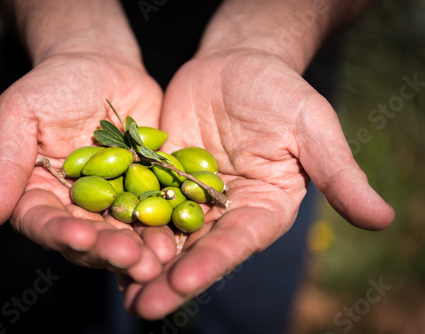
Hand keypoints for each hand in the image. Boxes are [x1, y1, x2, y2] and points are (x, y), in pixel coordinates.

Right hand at [0, 51, 167, 281]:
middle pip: (89, 237)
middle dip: (108, 249)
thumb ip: (5, 166)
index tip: (78, 235)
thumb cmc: (53, 84)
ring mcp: (114, 200)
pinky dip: (167, 224)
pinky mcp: (146, 189)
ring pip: (125, 232)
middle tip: (131, 258)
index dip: (59, 232)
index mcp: (40, 192)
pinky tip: (179, 235)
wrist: (101, 65)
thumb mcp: (19, 115)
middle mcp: (76, 205)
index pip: (44, 222)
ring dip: (141, 248)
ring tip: (159, 259)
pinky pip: (156, 210)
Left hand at [122, 49, 393, 318]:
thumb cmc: (280, 91)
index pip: (240, 241)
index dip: (214, 262)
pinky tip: (101, 243)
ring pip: (166, 234)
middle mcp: (227, 211)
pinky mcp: (162, 178)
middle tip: (142, 307)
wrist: (237, 64)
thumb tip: (382, 220)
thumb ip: (339, 173)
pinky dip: (124, 224)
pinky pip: (141, 203)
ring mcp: (191, 197)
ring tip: (118, 288)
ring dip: (142, 262)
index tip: (185, 282)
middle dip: (170, 279)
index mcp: (265, 207)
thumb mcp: (312, 127)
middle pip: (199, 250)